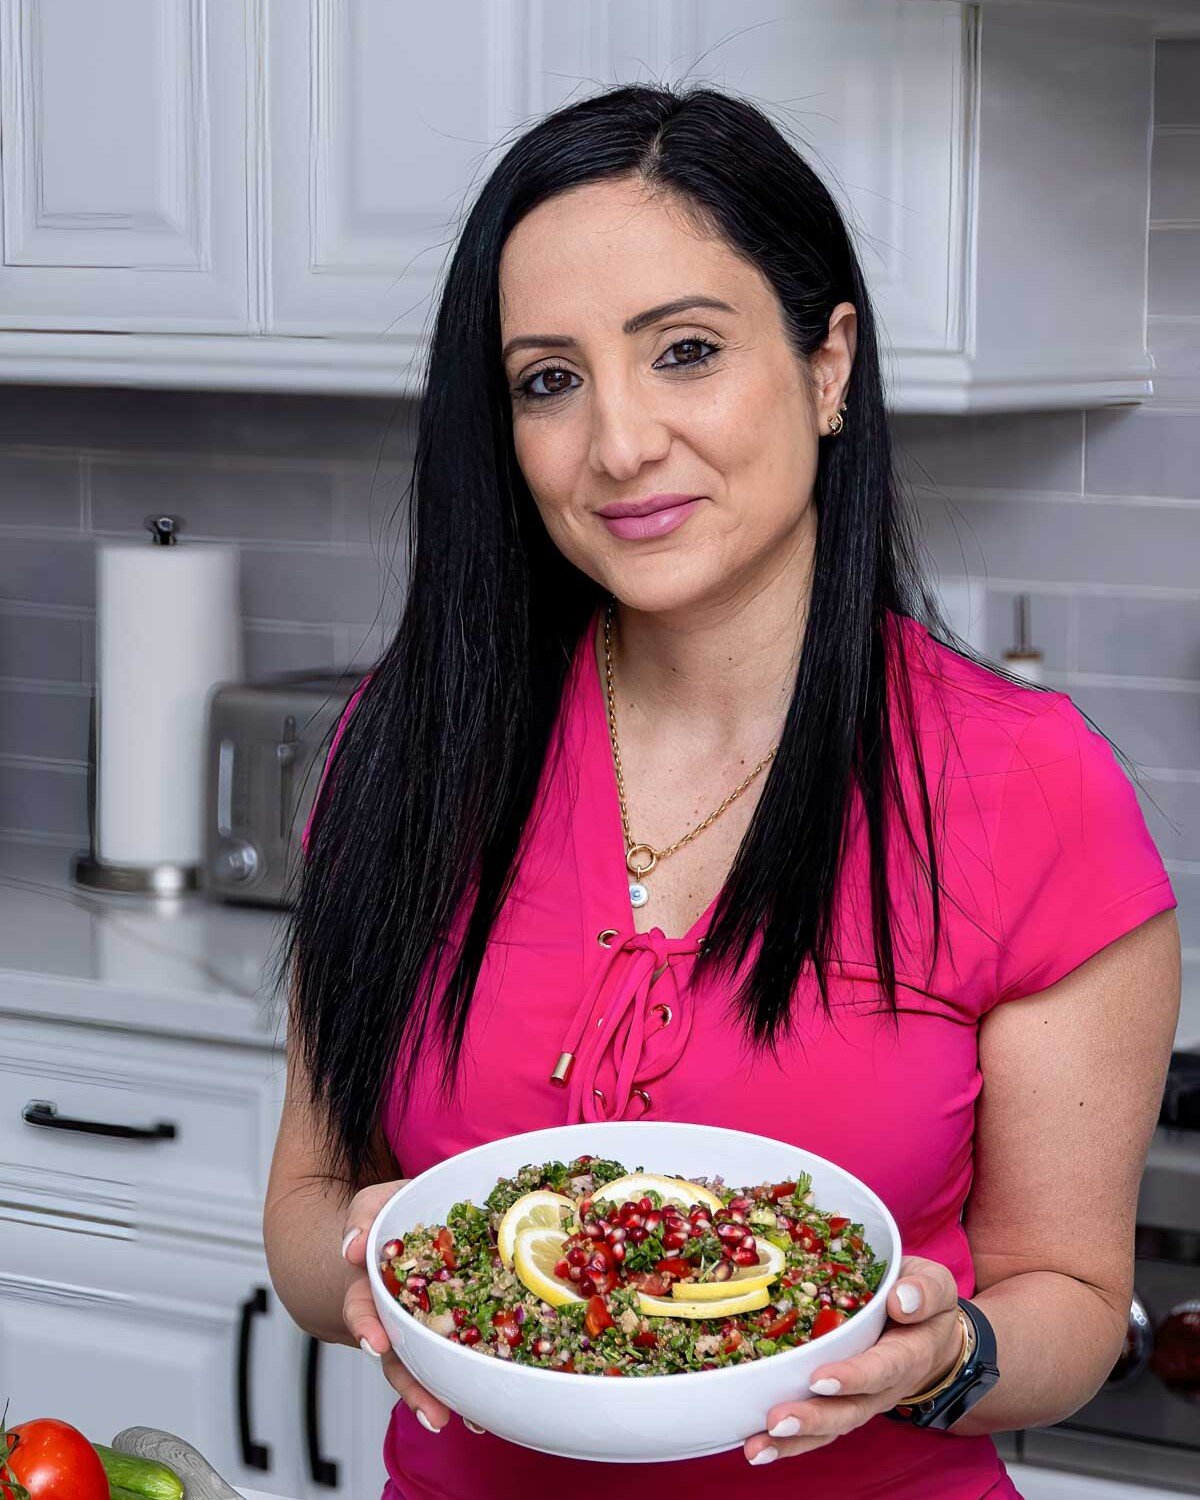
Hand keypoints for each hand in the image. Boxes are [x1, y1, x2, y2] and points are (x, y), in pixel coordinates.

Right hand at [341, 1179, 462, 1434]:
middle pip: (399, 1359)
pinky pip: (463, 1354)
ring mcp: (425, 1329)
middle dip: (415, 1389)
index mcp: (371, 1288)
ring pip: (431, 1368)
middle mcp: (396, 1319)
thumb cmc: (391, 1217)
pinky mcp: (459, 1327)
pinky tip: (490, 1400)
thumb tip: (351, 1247)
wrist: (412, 1222)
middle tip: (434, 1414)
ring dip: (446, 1396)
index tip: (378, 1343)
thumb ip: (362, 1217)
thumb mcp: (374, 1204)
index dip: (368, 1327)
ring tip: (470, 1421)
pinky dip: (474, 1378)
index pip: (362, 1311)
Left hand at [743, 1256, 962, 1465]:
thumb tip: (902, 1300)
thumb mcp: (936, 1284)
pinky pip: (819, 1428)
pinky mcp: (842, 1402)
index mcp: (908, 1353)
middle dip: (813, 1418)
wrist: (928, 1330)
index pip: (882, 1369)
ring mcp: (862, 1399)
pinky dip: (789, 1443)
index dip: (853, 1377)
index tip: (819, 1380)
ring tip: (757, 1448)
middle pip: (850, 1411)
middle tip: (777, 1420)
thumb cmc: (923, 1301)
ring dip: (795, 1440)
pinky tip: (757, 1447)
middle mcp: (885, 1386)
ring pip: (831, 1427)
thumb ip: (925, 1291)